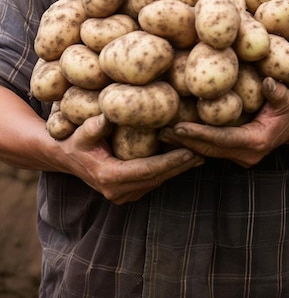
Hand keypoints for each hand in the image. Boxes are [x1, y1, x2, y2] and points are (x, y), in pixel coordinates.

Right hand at [57, 113, 203, 203]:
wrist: (64, 158)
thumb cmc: (74, 140)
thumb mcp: (83, 130)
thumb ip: (96, 124)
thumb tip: (111, 112)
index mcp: (109, 177)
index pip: (147, 170)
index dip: (170, 161)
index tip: (190, 152)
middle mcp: (117, 191)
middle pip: (156, 179)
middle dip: (180, 165)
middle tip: (203, 152)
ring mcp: (122, 195)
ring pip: (156, 182)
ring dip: (177, 169)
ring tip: (198, 154)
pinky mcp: (126, 193)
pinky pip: (151, 181)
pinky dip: (167, 170)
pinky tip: (182, 159)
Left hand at [159, 78, 288, 167]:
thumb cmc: (288, 109)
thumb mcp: (286, 99)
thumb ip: (277, 92)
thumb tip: (268, 82)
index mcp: (256, 142)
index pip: (222, 138)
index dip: (200, 133)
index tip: (179, 127)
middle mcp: (245, 155)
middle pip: (209, 148)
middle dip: (185, 140)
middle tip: (161, 130)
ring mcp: (238, 157)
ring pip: (207, 152)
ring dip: (185, 143)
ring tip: (161, 133)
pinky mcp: (232, 154)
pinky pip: (209, 150)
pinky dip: (192, 143)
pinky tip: (174, 136)